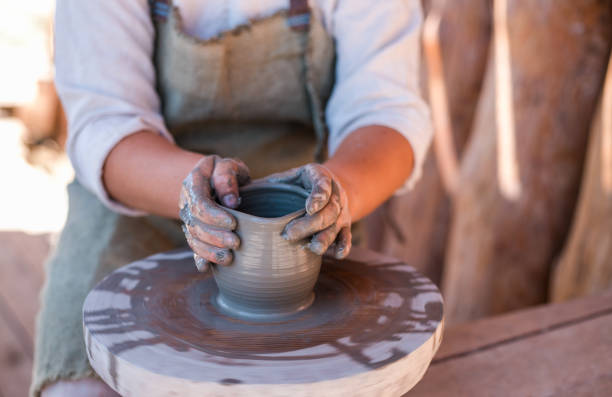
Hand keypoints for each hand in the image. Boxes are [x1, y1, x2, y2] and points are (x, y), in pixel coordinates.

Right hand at [179, 155, 249, 271]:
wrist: (215, 179)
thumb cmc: (226, 172)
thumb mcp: (228, 164)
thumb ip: (227, 175)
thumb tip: (231, 202)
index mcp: (193, 184)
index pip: (199, 204)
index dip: (214, 216)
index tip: (234, 223)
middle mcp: (187, 204)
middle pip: (196, 225)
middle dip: (215, 237)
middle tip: (236, 243)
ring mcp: (188, 219)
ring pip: (193, 239)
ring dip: (210, 251)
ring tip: (229, 258)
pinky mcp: (194, 232)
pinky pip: (194, 248)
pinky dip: (199, 259)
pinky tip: (206, 268)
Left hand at [265, 164, 351, 258]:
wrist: (328, 187)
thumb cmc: (296, 184)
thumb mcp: (284, 177)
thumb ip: (265, 185)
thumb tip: (234, 198)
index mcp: (318, 175)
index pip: (322, 183)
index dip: (318, 196)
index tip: (309, 208)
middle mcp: (334, 193)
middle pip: (328, 209)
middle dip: (310, 224)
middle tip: (289, 234)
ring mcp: (341, 210)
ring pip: (336, 225)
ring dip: (326, 237)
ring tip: (313, 248)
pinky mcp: (344, 226)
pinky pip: (347, 236)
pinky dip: (343, 245)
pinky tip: (336, 254)